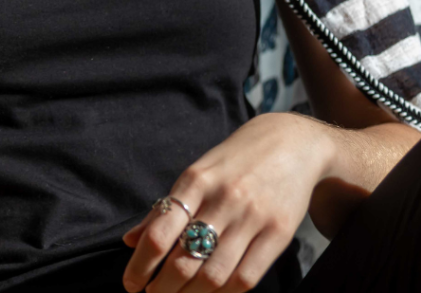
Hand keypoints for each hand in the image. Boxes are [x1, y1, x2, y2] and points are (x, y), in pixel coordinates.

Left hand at [120, 112, 333, 292]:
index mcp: (196, 180)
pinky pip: (246, 278)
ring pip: (214, 275)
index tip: (130, 283)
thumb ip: (166, 207)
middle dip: (162, 287)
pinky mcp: (278, 233)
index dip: (141, 264)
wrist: (290, 142)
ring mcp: (252, 217)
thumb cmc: (236, 160)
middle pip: (185, 259)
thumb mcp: (198, 172)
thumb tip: (131, 240)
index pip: (160, 231)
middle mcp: (223, 198)